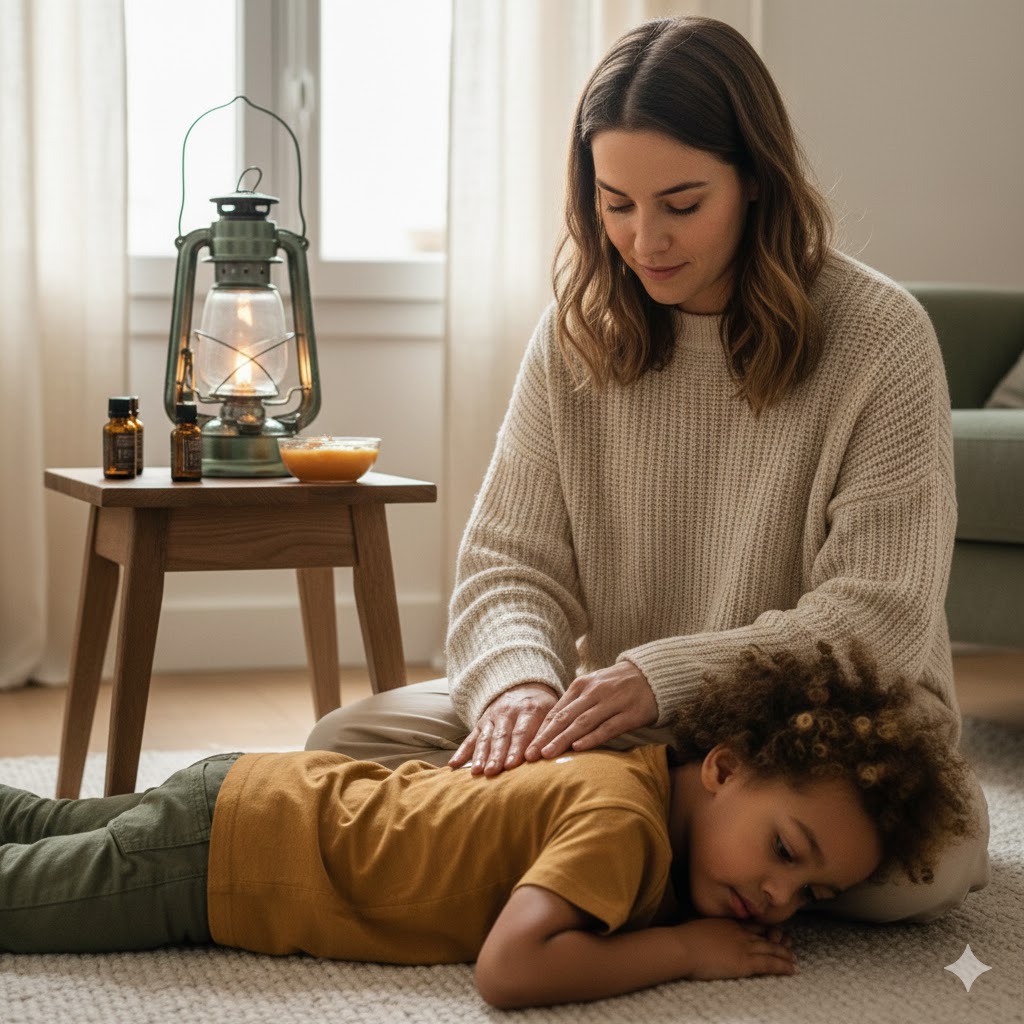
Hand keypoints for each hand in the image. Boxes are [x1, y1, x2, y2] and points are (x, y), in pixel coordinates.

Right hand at [449, 683, 558, 774]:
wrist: (525, 685)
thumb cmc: (544, 707)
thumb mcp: (553, 711)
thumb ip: (553, 731)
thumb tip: (556, 753)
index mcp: (531, 709)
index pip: (522, 731)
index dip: (517, 749)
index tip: (513, 765)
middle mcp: (509, 712)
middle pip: (502, 736)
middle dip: (497, 755)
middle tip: (493, 772)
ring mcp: (493, 717)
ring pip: (486, 738)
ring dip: (480, 756)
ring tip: (477, 772)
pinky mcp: (482, 722)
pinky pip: (470, 738)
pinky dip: (462, 751)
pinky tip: (454, 765)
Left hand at [524, 661, 657, 761]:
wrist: (651, 675)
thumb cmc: (616, 686)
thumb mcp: (592, 688)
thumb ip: (574, 705)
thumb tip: (550, 729)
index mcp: (580, 686)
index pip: (556, 711)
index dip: (540, 730)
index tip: (526, 747)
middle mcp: (593, 693)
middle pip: (564, 718)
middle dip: (545, 737)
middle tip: (530, 755)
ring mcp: (611, 703)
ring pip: (582, 723)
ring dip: (562, 739)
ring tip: (547, 754)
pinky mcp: (629, 714)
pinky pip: (607, 727)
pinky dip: (591, 738)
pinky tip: (578, 747)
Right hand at [674, 919, 797, 979]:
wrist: (683, 946)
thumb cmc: (684, 938)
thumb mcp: (697, 927)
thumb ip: (706, 928)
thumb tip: (701, 930)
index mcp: (728, 923)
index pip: (751, 925)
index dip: (763, 928)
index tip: (772, 930)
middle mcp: (739, 932)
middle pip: (764, 934)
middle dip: (778, 939)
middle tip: (788, 941)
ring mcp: (744, 946)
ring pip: (771, 949)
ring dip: (784, 954)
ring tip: (793, 958)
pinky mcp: (746, 962)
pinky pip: (770, 963)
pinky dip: (782, 966)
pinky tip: (791, 969)